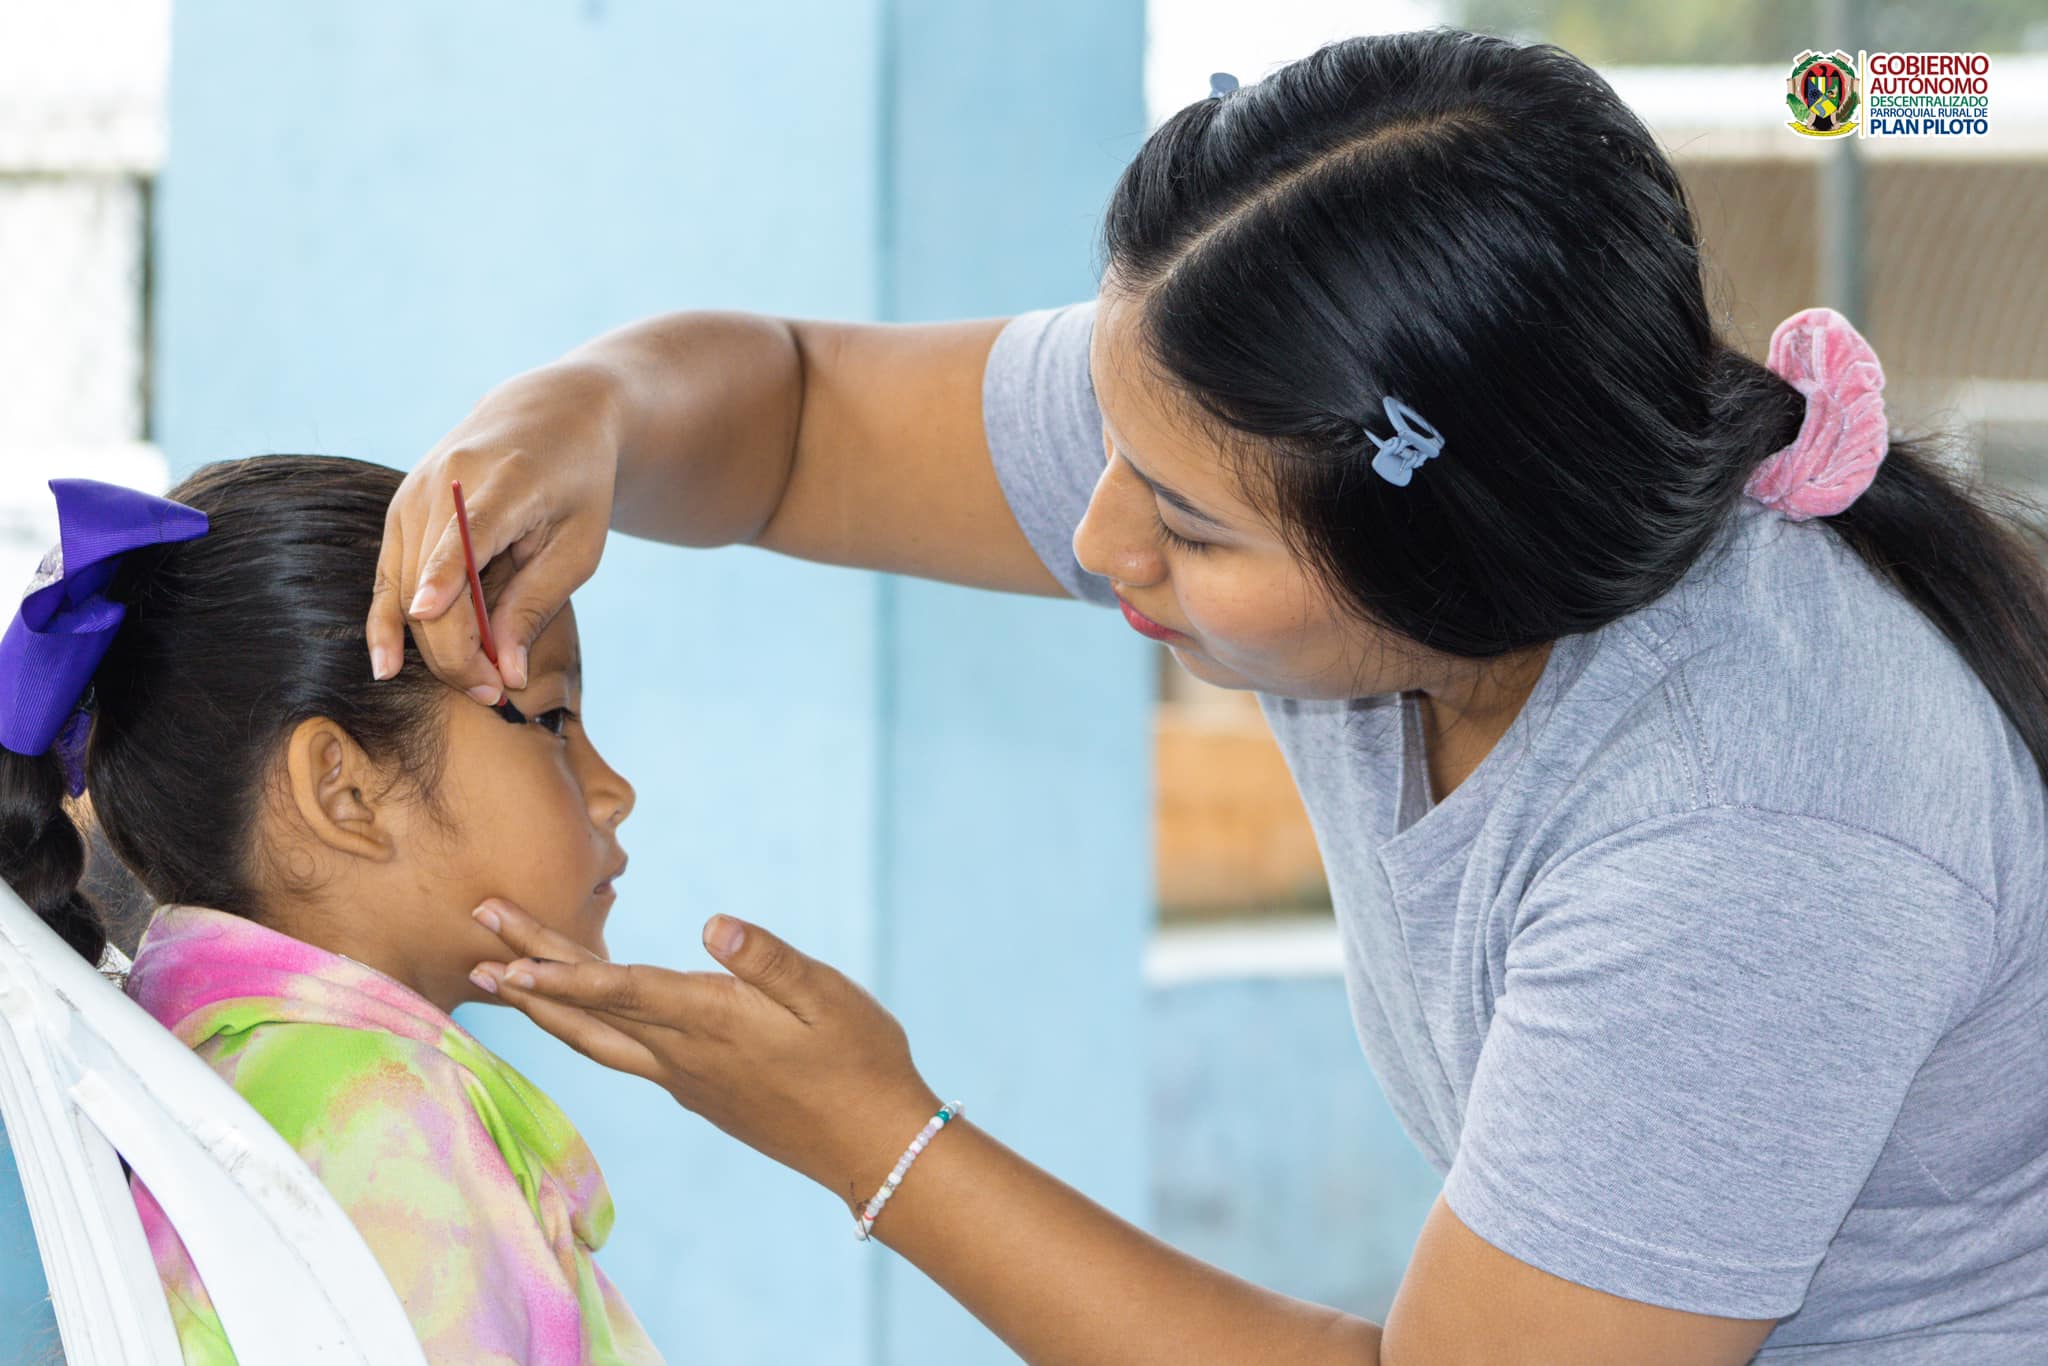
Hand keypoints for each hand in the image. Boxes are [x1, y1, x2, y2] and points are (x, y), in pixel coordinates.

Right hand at [367, 361, 621, 699]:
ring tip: (479, 685)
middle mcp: (444, 484)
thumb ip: (536, 604)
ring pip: (405, 587)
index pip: (466, 533)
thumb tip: (506, 671)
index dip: (444, 575)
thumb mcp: (579, 546)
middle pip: (431, 580)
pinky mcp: (401, 511)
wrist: (547, 415)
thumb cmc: (577, 485)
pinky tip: (385, 665)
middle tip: (497, 695)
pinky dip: (390, 621)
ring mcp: (413, 495)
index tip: (425, 612)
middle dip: (458, 648)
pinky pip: (389, 576)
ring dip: (435, 645)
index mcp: (503, 483)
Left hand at [468, 899, 943, 1213]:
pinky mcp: (696, 1090)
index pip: (623, 989)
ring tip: (498, 978)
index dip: (562, 970)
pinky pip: (620, 1055)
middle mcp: (684, 1053)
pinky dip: (581, 1028)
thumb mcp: (830, 997)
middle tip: (477, 927)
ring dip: (542, 1005)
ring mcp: (685, 1077)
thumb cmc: (861, 1060)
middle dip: (529, 969)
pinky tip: (575, 1015)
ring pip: (595, 1039)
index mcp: (713, 1020)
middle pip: (590, 1008)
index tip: (507, 952)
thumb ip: (769, 960)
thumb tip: (713, 923)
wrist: (874, 1144)